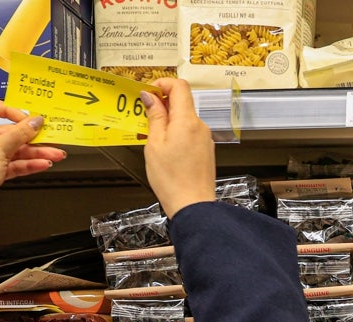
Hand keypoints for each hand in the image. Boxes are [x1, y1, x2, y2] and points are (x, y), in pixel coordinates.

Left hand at [0, 97, 66, 231]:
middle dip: (32, 137)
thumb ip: (20, 134)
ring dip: (36, 152)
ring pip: (18, 150)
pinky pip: (17, 164)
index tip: (27, 119)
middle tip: (50, 138)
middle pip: (12, 132)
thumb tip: (34, 122)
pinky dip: (30, 164)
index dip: (10, 110)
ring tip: (54, 154)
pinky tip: (42, 164)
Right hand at [141, 78, 215, 217]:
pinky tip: (167, 148)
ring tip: (154, 136)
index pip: (179, 86)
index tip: (149, 92)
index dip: (163, 84)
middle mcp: (200, 126)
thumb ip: (154, 117)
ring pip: (186, 118)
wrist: (193, 205)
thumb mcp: (155, 144)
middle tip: (146, 115)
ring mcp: (205, 138)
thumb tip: (150, 96)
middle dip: (163, 103)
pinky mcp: (206, 150)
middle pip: (183, 102)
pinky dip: (178, 133)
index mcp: (187, 121)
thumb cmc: (172, 180)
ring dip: (170, 120)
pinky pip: (191, 132)